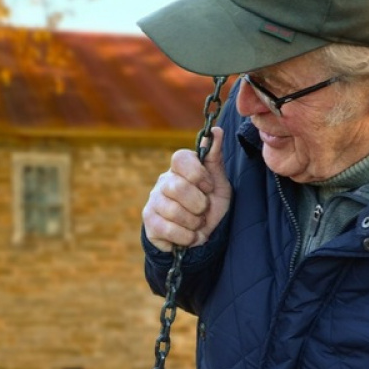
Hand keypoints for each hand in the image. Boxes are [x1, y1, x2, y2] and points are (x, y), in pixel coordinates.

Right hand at [142, 127, 231, 251]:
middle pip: (178, 187)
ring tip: (197, 224)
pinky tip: (190, 236)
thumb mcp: (219, 183)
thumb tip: (216, 130)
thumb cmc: (210, 206)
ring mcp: (153, 201)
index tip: (209, 187)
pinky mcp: (149, 221)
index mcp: (180, 168)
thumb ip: (215, 158)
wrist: (201, 237)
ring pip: (173, 211)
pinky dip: (186, 237)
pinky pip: (167, 229)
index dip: (197, 174)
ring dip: (194, 223)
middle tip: (204, 210)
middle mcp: (163, 181)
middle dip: (199, 204)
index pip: (180, 158)